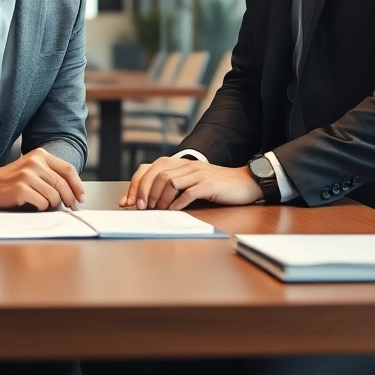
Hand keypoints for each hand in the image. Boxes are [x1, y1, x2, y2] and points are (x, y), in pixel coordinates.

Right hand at [0, 148, 85, 210]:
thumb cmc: (13, 180)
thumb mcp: (33, 169)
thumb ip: (52, 175)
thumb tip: (74, 194)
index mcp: (41, 155)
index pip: (68, 169)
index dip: (77, 185)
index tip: (81, 197)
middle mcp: (35, 162)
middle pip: (62, 184)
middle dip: (69, 199)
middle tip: (70, 207)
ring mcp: (27, 174)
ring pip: (53, 196)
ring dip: (52, 204)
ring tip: (43, 203)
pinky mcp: (20, 188)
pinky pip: (42, 203)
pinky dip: (41, 208)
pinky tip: (32, 204)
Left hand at [120, 156, 262, 209]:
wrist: (245, 182)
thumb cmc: (218, 185)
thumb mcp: (194, 181)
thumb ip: (175, 185)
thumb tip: (150, 200)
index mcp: (181, 163)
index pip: (151, 168)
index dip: (137, 184)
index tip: (129, 201)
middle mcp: (188, 165)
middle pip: (157, 175)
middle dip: (144, 192)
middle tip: (141, 207)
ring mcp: (198, 174)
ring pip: (169, 182)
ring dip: (158, 198)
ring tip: (156, 210)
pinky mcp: (208, 185)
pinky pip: (186, 194)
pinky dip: (176, 204)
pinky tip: (172, 211)